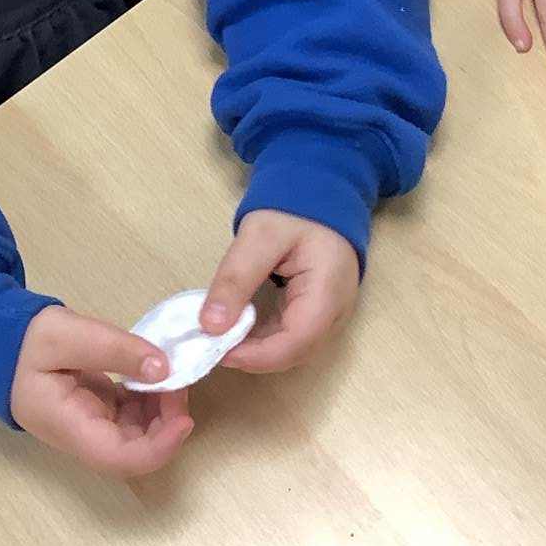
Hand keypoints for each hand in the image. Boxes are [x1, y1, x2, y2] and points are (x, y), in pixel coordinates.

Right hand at [10, 305, 193, 478]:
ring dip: (160, 412)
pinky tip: (156, 375)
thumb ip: (113, 349)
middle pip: (132, 451)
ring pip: (136, 435)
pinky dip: (150, 401)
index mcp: (67, 425)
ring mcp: (90, 426)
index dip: (158, 448)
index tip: (184, 420)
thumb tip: (163, 369)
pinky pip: (130, 417)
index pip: (117, 457)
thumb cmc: (24, 341)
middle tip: (179, 382)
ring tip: (171, 374)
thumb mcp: (66, 333)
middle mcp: (81, 436)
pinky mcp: (96, 412)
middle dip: (165, 425)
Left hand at [201, 209, 360, 372]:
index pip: (293, 344)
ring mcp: (330, 314)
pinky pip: (291, 334)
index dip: (253, 357)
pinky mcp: (318, 309)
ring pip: (292, 348)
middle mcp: (335, 313)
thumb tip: (210, 326)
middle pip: (293, 353)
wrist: (322, 188)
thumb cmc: (294, 208)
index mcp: (328, 294)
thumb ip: (235, 279)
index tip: (214, 350)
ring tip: (219, 339)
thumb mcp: (258, 236)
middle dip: (252, 357)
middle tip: (210, 346)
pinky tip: (237, 328)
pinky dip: (263, 338)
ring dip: (256, 350)